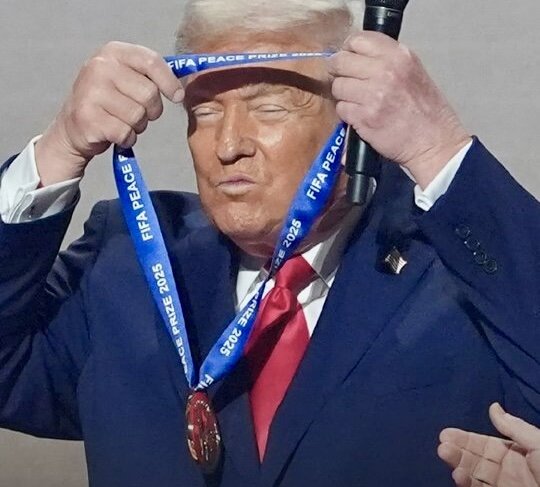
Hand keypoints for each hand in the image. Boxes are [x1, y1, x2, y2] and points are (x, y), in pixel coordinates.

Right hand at [35, 41, 183, 185]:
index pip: (151, 61)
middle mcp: (99, 67)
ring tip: (122, 122)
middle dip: (151, 110)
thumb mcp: (127, 79)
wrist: (74, 128)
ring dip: (137, 126)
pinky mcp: (88, 118)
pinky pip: (126, 133)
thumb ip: (151, 75)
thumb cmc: (109, 103)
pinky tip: (114, 134)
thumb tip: (185, 81)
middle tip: (137, 114)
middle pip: (149, 94)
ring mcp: (90, 92)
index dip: (169, 81)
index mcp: (112, 52)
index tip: (177, 96)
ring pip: (139, 115)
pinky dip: (126, 138)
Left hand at [327, 31, 470, 188]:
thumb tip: (354, 56)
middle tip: (345, 80)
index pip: (359, 39)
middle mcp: (386, 70)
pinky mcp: (365, 116)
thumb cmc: (425, 110)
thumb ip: (386, 60)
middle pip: (341, 61)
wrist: (434, 140)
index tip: (348, 59)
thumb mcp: (412, 71)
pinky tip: (360, 116)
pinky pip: (342, 108)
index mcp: (399, 55)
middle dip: (339, 71)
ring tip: (358, 102)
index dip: (348, 50)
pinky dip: (347, 113)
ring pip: (338, 86)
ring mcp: (374, 94)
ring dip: (343, 95)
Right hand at [438, 403, 539, 486]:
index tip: (447, 434)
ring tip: (445, 455)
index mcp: (520, 454)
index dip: (467, 439)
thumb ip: (515, 428)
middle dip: (459, 450)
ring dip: (459, 464)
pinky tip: (458, 475)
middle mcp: (510, 471)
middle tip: (442, 444)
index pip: (487, 444)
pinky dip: (467, 482)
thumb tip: (493, 407)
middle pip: (478, 459)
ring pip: (476, 474)